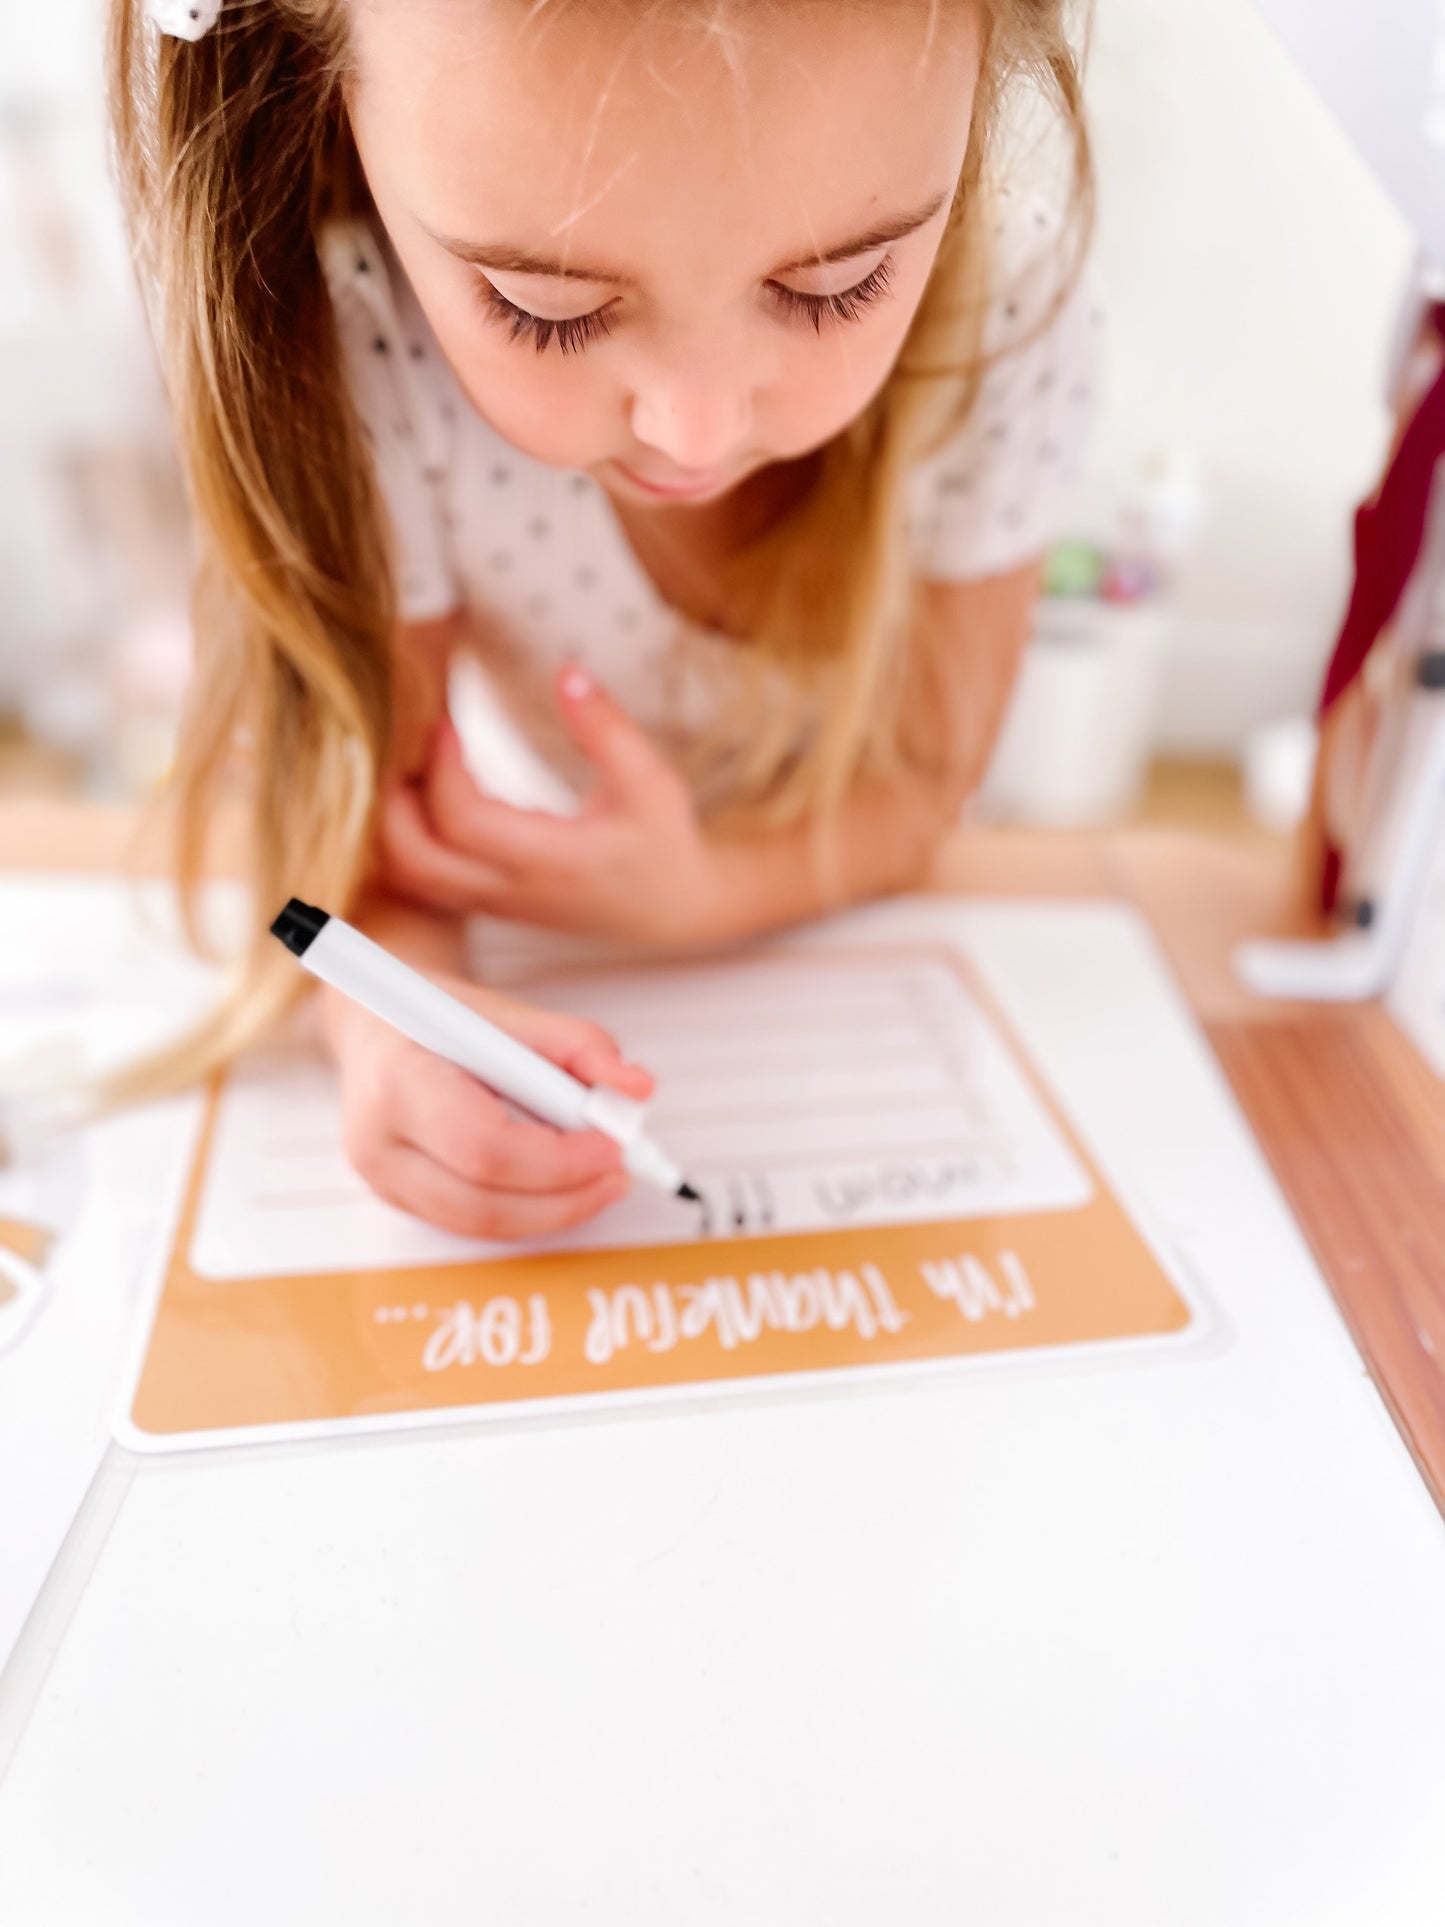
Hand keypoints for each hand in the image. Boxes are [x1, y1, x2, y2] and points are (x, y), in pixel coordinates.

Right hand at [321, 968, 654, 1239]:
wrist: (376, 1029)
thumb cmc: (439, 1018)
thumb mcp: (509, 1013)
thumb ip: (578, 1045)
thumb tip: (636, 1088)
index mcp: (399, 1083)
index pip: (487, 1148)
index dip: (559, 1158)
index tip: (612, 1143)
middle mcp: (377, 1144)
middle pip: (484, 1204)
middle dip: (565, 1197)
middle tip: (618, 1172)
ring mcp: (382, 1182)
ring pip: (482, 1226)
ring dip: (553, 1211)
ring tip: (600, 1179)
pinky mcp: (398, 1202)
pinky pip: (473, 1224)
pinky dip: (527, 1210)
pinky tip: (561, 1185)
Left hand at [377, 666, 731, 943]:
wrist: (673, 911)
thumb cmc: (663, 845)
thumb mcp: (652, 783)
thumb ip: (608, 730)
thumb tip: (568, 672)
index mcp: (549, 861)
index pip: (463, 821)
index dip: (441, 768)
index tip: (447, 725)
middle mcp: (512, 890)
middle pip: (414, 860)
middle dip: (393, 802)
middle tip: (405, 751)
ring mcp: (496, 903)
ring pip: (411, 877)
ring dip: (394, 824)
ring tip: (407, 771)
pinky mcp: (491, 903)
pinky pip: (426, 878)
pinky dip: (410, 839)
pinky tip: (426, 796)